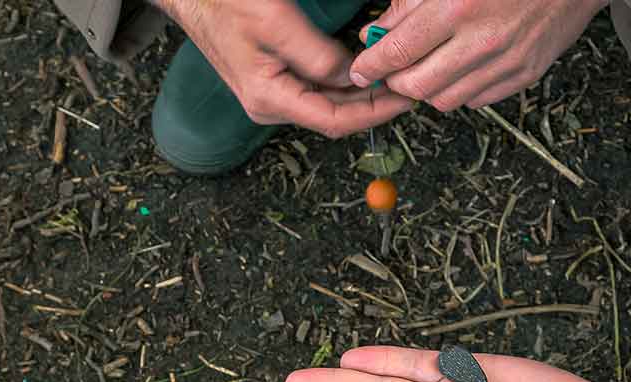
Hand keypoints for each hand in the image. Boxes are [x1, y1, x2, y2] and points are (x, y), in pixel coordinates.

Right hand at [153, 0, 413, 136]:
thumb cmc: (222, 2)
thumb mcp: (274, 23)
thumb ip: (317, 55)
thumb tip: (354, 76)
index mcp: (270, 99)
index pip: (334, 121)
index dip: (374, 113)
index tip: (403, 99)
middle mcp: (271, 105)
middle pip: (334, 116)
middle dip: (373, 104)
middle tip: (408, 86)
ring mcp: (271, 95)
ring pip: (327, 104)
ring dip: (360, 94)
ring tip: (393, 80)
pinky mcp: (273, 81)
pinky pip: (315, 90)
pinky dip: (342, 83)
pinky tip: (364, 72)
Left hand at [348, 0, 607, 110]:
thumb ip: (410, 2)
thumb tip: (378, 32)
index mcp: (456, 6)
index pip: (397, 52)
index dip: (371, 66)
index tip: (360, 71)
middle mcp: (481, 41)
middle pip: (417, 87)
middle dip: (396, 83)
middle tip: (390, 71)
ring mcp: (506, 62)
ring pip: (445, 100)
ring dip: (427, 89)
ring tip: (424, 68)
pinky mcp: (524, 75)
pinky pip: (477, 99)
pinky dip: (459, 89)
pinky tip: (459, 68)